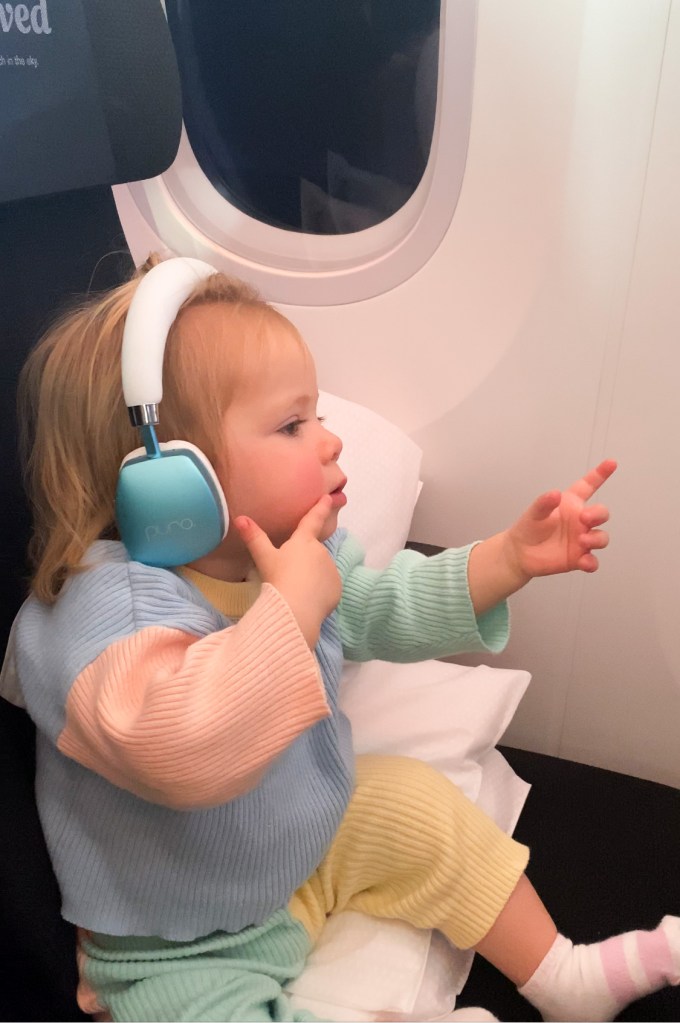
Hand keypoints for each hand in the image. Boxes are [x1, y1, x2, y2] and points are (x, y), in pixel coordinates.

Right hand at [234, 496, 341, 647]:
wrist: (296, 608)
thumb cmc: (278, 578)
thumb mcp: (264, 558)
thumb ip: (254, 537)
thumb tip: (240, 518)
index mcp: (304, 541)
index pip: (312, 520)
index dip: (320, 507)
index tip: (328, 497)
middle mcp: (321, 551)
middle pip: (312, 553)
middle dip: (304, 561)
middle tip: (289, 575)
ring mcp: (331, 570)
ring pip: (320, 570)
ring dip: (312, 576)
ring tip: (295, 590)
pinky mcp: (337, 588)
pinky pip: (327, 587)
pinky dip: (319, 591)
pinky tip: (307, 599)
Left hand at [504, 459, 616, 580]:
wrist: (520, 553)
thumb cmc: (529, 528)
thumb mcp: (534, 513)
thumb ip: (544, 503)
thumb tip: (555, 495)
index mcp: (571, 504)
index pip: (588, 486)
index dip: (600, 474)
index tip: (611, 463)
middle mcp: (580, 521)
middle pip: (601, 513)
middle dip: (599, 514)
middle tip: (585, 519)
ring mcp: (581, 539)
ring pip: (601, 537)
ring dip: (596, 539)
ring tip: (582, 541)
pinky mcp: (578, 558)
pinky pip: (592, 561)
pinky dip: (591, 563)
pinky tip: (584, 562)